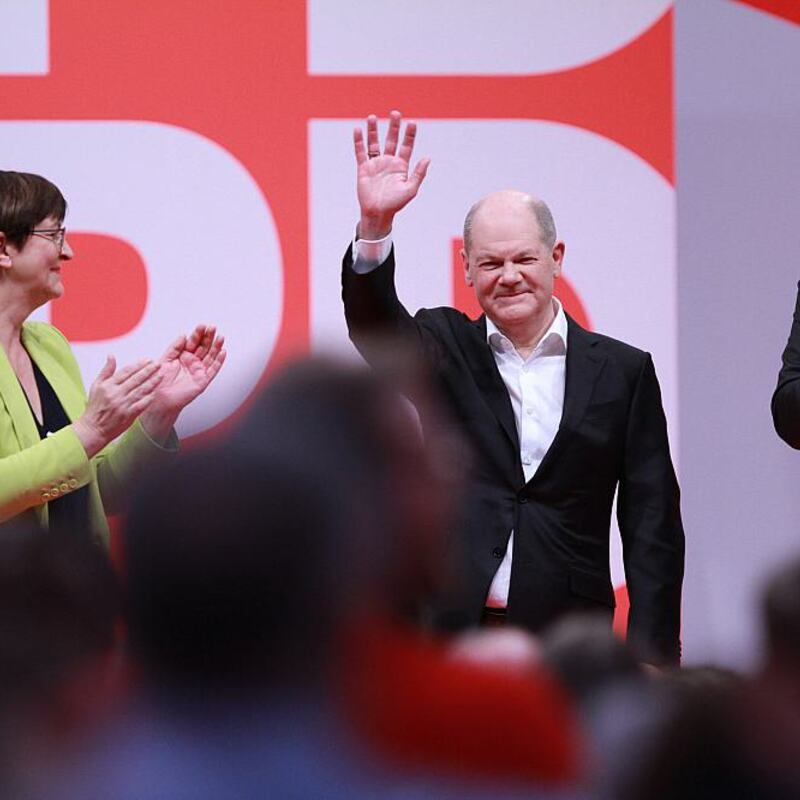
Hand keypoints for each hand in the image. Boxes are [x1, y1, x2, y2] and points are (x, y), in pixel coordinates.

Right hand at [73, 356, 162, 457]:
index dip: (138, 364)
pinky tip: (157, 391)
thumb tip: (111, 355)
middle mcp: (116, 394)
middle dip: (149, 370)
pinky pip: (142, 404)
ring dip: (153, 381)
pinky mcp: (129, 415)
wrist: (94, 428)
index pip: (126, 371)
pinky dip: (150, 397)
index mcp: (108, 385)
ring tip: (161, 374)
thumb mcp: (96, 386)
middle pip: (136, 379)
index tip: (148, 360)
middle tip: (158, 364)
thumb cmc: (95, 407)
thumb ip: (106, 370)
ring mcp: (123, 404)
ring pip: (141, 390)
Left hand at [150, 324, 225, 413]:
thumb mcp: (165, 359)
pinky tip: (223, 352)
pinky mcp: (203, 380)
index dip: (198, 334)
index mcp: (183, 355)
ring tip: (221, 337)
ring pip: (210, 356)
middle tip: (213, 328)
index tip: (202, 326)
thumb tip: (184, 335)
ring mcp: (199, 370)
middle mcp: (193, 362)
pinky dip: (219, 361)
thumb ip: (174, 347)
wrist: (158, 398)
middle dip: (209, 337)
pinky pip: (213, 370)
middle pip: (204, 347)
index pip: (193, 342)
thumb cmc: (159, 380)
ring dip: (216, 347)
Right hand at [354, 110, 430, 238]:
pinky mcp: (363, 168)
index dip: (409, 135)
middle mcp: (388, 162)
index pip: (406, 146)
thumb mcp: (410, 189)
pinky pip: (360, 152)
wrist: (377, 213)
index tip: (412, 123)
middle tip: (395, 113)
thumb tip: (427, 158)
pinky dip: (358, 141)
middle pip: (391, 140)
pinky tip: (358, 130)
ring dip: (373, 130)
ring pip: (374, 143)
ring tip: (373, 117)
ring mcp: (375, 164)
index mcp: (401, 166)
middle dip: (393, 127)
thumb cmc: (395, 204)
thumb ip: (418, 173)